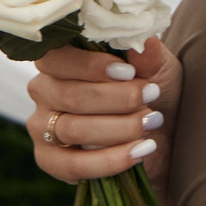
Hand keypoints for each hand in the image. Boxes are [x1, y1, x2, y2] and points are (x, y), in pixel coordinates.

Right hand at [27, 39, 178, 185]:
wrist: (163, 137)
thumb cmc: (152, 93)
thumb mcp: (157, 69)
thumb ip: (146, 55)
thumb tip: (140, 40)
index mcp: (61, 61)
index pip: (56, 58)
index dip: (91, 66)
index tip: (129, 73)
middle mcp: (44, 91)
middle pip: (69, 95)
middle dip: (117, 99)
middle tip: (151, 96)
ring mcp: (42, 127)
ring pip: (73, 129)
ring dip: (119, 128)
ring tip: (151, 123)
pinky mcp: (50, 160)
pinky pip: (73, 165)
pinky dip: (110, 160)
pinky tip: (139, 152)